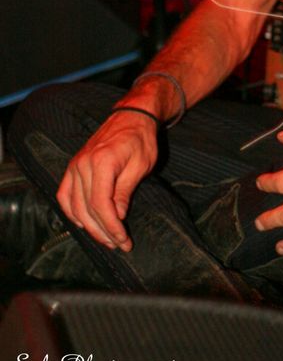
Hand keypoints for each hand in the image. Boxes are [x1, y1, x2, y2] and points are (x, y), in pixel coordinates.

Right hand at [56, 112, 158, 251]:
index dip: (111, 227)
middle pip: (86, 209)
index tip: (123, 240)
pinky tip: (83, 223)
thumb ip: (125, 192)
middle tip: (117, 244)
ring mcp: (75, 165)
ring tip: (104, 238)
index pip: (101, 205)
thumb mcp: (140, 166)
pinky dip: (71, 211)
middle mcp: (83, 164)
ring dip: (88, 226)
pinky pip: (64, 194)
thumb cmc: (141, 139)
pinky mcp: (73, 166)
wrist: (132, 116)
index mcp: (102, 162)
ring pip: (74, 205)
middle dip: (102, 231)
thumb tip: (117, 217)